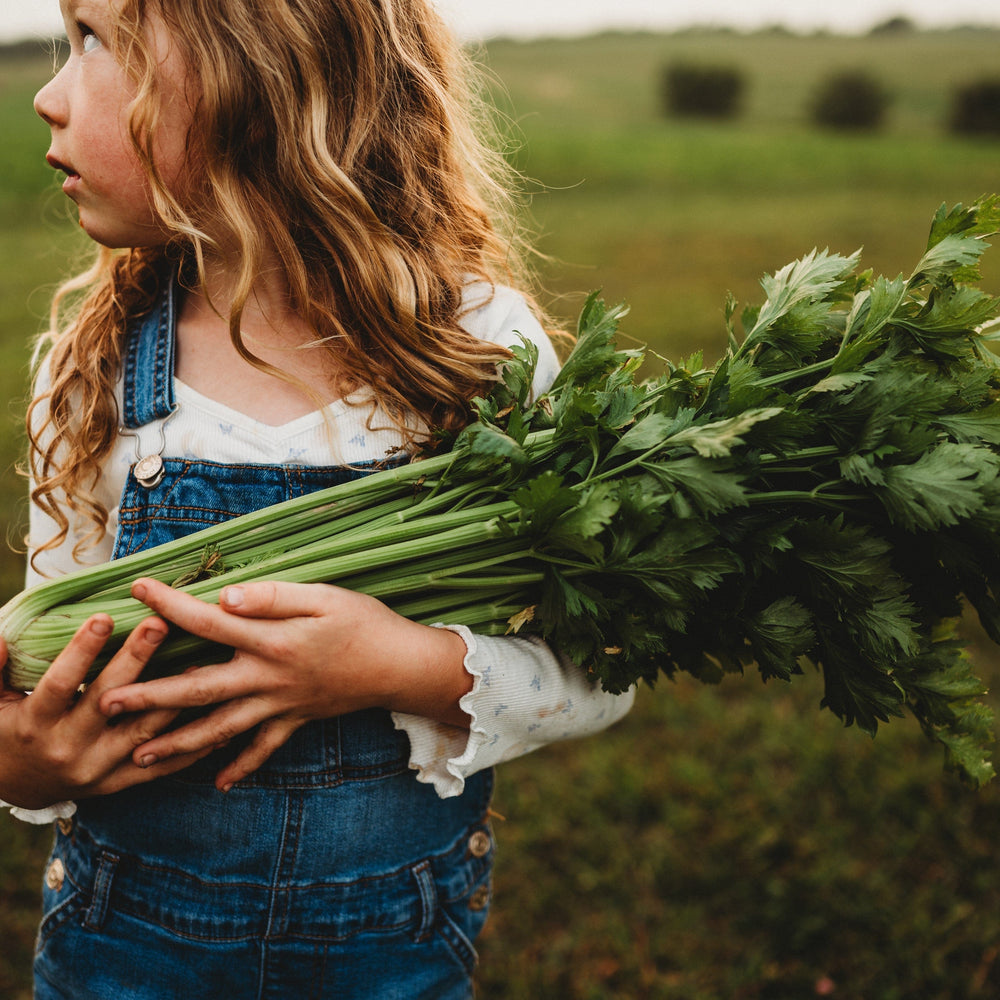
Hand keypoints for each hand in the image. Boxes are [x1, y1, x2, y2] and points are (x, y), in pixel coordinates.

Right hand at [0, 615, 214, 810]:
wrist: (15, 786)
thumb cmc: (5, 729)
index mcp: (36, 724)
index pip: (61, 683)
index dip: (82, 651)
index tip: (104, 616)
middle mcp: (68, 748)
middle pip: (109, 701)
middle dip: (135, 660)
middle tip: (160, 623)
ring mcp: (97, 769)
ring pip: (143, 732)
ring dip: (173, 697)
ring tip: (201, 660)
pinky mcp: (117, 783)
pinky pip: (160, 767)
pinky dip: (189, 746)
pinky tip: (217, 718)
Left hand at [98, 578, 471, 789]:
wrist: (402, 666)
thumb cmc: (364, 623)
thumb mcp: (324, 596)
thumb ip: (273, 596)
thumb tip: (227, 596)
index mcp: (270, 641)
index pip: (209, 621)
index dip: (170, 605)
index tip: (137, 589)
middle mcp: (267, 679)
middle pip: (198, 690)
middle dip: (149, 696)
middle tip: (105, 703)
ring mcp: (280, 705)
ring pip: (220, 729)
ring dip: (178, 744)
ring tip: (139, 757)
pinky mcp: (296, 720)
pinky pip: (263, 749)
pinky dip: (240, 766)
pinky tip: (219, 783)